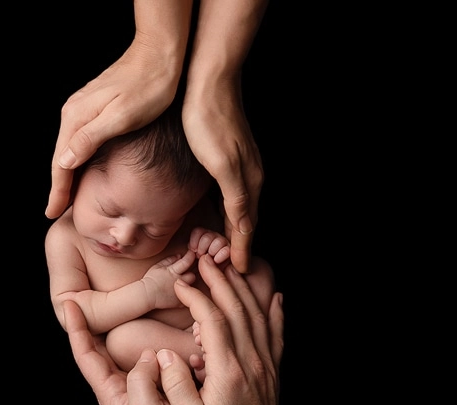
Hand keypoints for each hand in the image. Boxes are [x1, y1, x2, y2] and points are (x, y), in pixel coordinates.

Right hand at [46, 41, 182, 219]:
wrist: (161, 53)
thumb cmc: (149, 86)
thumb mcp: (122, 116)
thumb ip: (91, 138)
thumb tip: (64, 161)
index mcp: (78, 117)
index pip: (62, 163)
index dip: (58, 190)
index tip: (52, 212)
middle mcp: (75, 111)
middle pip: (62, 156)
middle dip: (59, 186)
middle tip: (56, 211)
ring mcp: (84, 107)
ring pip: (70, 148)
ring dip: (67, 173)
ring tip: (66, 196)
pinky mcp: (96, 104)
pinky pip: (79, 138)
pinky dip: (77, 158)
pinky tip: (81, 167)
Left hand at [62, 299, 218, 404]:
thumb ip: (142, 381)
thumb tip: (151, 354)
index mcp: (111, 393)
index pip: (86, 356)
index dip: (77, 329)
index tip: (69, 304)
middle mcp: (122, 385)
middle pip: (105, 346)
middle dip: (100, 319)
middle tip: (98, 291)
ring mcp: (142, 386)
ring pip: (135, 348)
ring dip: (137, 327)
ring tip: (138, 304)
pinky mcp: (163, 386)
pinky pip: (158, 359)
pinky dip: (162, 342)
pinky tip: (170, 330)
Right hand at [142, 252, 196, 309]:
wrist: (145, 295)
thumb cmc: (150, 280)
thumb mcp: (157, 266)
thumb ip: (169, 260)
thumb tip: (179, 256)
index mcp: (173, 271)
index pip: (186, 261)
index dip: (191, 256)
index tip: (193, 254)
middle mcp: (178, 281)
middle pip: (192, 275)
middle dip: (191, 273)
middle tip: (187, 272)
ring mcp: (179, 293)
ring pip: (192, 287)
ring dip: (189, 283)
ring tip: (183, 282)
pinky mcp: (178, 303)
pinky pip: (188, 298)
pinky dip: (186, 295)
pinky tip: (181, 293)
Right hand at [156, 254, 282, 404]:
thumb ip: (175, 386)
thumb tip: (164, 354)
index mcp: (228, 372)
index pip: (212, 320)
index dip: (196, 297)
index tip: (180, 284)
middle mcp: (251, 363)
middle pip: (238, 310)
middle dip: (221, 281)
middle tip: (206, 260)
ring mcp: (266, 367)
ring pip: (258, 316)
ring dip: (244, 289)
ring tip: (231, 269)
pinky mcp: (272, 374)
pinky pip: (277, 335)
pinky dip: (275, 312)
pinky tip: (275, 297)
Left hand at [182, 80, 263, 273]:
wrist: (207, 81)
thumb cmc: (207, 122)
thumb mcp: (222, 165)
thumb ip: (236, 199)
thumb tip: (245, 231)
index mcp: (248, 181)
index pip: (247, 226)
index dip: (241, 250)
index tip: (238, 272)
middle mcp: (249, 175)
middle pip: (245, 219)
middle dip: (238, 244)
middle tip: (229, 269)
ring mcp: (242, 164)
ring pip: (239, 206)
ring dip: (233, 228)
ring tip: (223, 248)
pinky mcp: (230, 155)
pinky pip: (232, 192)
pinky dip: (226, 209)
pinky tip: (218, 211)